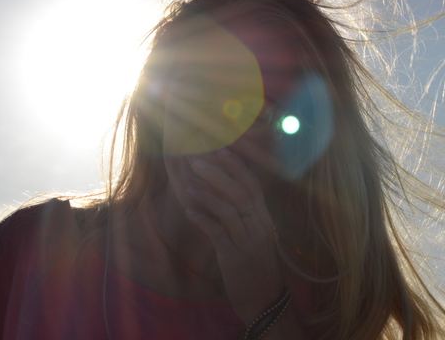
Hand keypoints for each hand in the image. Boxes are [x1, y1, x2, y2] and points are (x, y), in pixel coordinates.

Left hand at [185, 148, 282, 324]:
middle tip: (196, 162)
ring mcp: (247, 242)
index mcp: (264, 219)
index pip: (252, 186)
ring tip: (187, 187)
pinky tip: (189, 212)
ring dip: (205, 196)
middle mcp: (259, 227)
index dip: (237, 167)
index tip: (222, 149)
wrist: (266, 303)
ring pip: (227, 211)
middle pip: (239, 193)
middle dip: (217, 175)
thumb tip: (224, 194)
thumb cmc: (258, 267)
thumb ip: (245, 217)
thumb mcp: (257, 238)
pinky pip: (217, 233)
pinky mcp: (234, 258)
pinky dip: (202, 220)